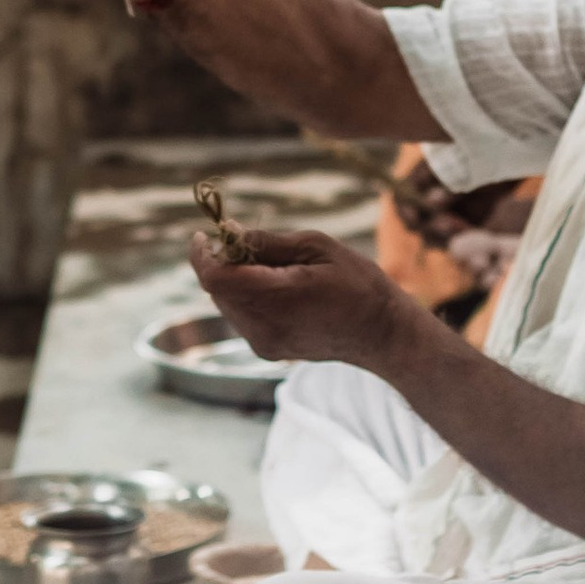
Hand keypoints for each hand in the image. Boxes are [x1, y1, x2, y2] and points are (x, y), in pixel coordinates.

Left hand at [193, 225, 402, 367]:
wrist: (382, 334)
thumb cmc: (358, 283)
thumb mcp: (318, 247)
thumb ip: (268, 242)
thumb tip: (229, 233)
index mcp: (279, 298)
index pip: (216, 279)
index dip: (202, 254)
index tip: (204, 235)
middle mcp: (264, 327)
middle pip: (218, 290)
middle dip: (223, 263)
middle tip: (248, 243)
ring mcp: (264, 343)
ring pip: (227, 303)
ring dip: (235, 280)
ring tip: (274, 268)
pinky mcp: (266, 350)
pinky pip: (240, 317)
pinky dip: (246, 296)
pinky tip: (278, 288)